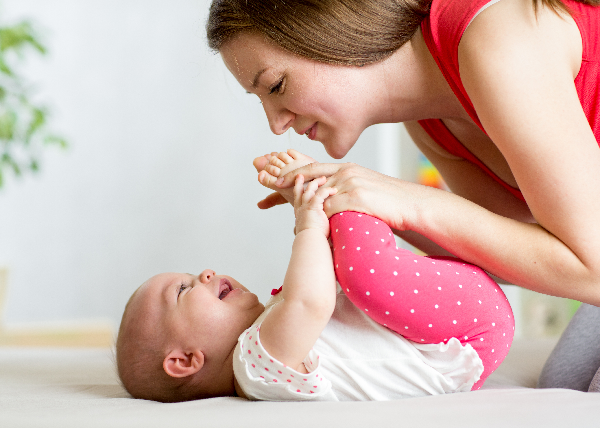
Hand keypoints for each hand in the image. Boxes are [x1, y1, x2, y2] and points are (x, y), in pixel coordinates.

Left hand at [278, 162, 422, 231]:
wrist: (413, 204)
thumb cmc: (390, 200)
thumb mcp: (366, 187)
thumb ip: (346, 188)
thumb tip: (331, 199)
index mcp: (348, 168)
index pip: (314, 167)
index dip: (294, 173)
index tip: (277, 178)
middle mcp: (346, 173)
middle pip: (309, 177)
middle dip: (287, 183)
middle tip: (269, 186)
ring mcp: (351, 184)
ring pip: (318, 196)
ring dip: (306, 209)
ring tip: (291, 217)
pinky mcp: (357, 198)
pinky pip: (331, 209)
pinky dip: (322, 220)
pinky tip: (314, 228)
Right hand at [293, 175, 336, 236]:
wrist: (310, 243)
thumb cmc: (312, 240)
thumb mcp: (309, 230)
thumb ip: (312, 226)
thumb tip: (314, 231)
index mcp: (299, 212)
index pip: (298, 195)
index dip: (299, 186)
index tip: (301, 179)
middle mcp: (300, 207)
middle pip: (301, 188)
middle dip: (305, 179)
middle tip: (310, 173)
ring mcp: (305, 206)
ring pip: (311, 188)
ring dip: (318, 182)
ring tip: (325, 178)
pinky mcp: (312, 206)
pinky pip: (320, 194)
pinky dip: (327, 191)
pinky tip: (334, 190)